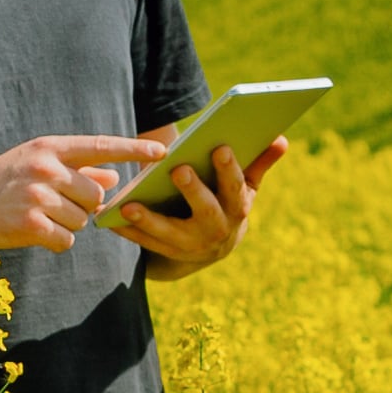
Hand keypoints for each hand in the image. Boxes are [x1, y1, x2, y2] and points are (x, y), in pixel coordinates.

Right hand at [0, 134, 165, 252]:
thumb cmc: (4, 180)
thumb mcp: (38, 164)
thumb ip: (79, 169)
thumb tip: (116, 178)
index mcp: (50, 148)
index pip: (101, 146)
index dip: (134, 150)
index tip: (163, 151)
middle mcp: (46, 169)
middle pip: (95, 194)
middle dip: (82, 205)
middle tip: (54, 203)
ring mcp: (38, 196)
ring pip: (82, 220)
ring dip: (66, 224)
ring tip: (37, 214)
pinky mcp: (31, 225)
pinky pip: (66, 239)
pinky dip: (55, 241)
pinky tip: (33, 231)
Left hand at [105, 131, 287, 279]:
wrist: (213, 246)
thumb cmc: (228, 202)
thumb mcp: (246, 186)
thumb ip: (260, 162)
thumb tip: (282, 139)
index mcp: (238, 209)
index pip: (236, 189)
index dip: (229, 170)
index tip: (220, 147)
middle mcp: (217, 231)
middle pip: (206, 212)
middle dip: (194, 191)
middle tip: (179, 169)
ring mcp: (191, 246)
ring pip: (170, 234)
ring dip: (150, 221)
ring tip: (131, 205)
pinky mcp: (167, 253)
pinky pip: (145, 243)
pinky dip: (127, 232)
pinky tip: (110, 217)